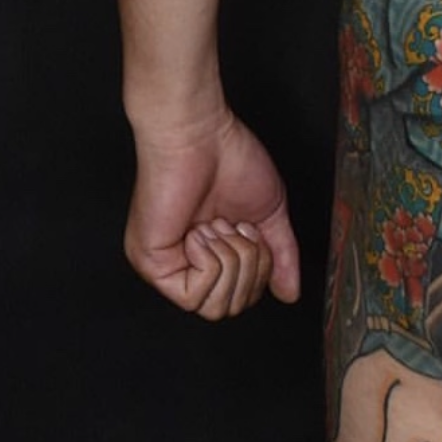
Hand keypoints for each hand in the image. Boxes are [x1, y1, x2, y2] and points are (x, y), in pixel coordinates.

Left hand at [124, 108, 301, 320]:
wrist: (201, 134)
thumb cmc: (229, 159)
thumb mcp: (268, 216)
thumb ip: (281, 256)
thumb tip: (290, 293)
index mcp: (208, 255)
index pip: (242, 297)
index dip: (259, 270)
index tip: (249, 228)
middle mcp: (184, 265)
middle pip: (232, 307)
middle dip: (249, 265)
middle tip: (234, 225)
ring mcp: (166, 267)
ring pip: (216, 307)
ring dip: (231, 260)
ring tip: (217, 225)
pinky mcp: (151, 264)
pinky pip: (195, 296)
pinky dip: (211, 262)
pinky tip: (201, 231)